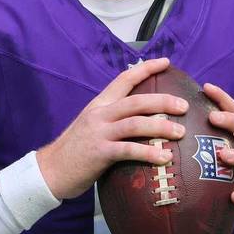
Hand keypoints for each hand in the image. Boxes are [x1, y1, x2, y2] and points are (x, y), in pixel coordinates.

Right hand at [37, 58, 188, 199]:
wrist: (50, 171)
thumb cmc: (75, 151)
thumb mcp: (92, 126)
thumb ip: (112, 119)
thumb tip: (141, 118)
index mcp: (99, 105)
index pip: (124, 79)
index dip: (146, 68)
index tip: (166, 62)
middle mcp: (100, 114)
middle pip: (136, 101)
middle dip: (163, 101)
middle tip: (184, 106)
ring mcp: (99, 133)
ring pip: (135, 123)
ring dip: (162, 127)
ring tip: (181, 132)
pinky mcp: (99, 153)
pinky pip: (129, 150)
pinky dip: (149, 152)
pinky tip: (165, 157)